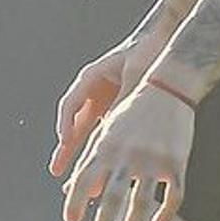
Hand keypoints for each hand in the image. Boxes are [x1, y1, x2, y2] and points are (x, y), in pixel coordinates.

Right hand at [48, 34, 163, 178]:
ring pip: (89, 132)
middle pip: (75, 124)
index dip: (66, 124)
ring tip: (76, 181)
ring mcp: (103, 101)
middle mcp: (92, 91)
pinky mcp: (115, 109)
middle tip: (57, 171)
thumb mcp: (135, 75)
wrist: (162, 39)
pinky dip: (104, 150)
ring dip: (84, 155)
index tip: (66, 141)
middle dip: (67, 149)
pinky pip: (106, 133)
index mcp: (90, 77)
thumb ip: (126, 100)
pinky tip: (104, 170)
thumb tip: (122, 127)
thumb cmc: (146, 50)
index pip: (70, 104)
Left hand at [61, 83, 194, 220]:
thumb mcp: (108, 133)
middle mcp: (127, 155)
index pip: (85, 179)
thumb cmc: (132, 114)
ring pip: (140, 201)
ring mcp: (153, 160)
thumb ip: (92, 161)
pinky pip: (172, 195)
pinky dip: (165, 213)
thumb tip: (72, 190)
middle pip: (112, 195)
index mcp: (106, 147)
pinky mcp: (176, 162)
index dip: (76, 201)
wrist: (167, 89)